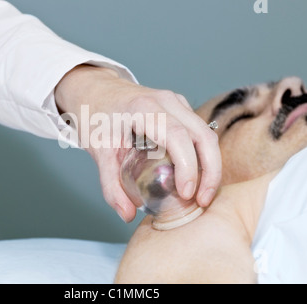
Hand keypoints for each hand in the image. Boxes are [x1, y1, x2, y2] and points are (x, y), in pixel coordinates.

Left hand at [55, 65, 221, 221]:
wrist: (97, 92)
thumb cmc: (96, 117)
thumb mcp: (98, 152)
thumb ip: (111, 185)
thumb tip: (127, 215)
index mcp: (144, 108)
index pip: (177, 136)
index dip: (188, 166)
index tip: (186, 194)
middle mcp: (166, 101)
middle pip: (203, 135)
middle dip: (210, 171)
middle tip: (203, 201)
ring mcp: (176, 103)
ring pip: (207, 134)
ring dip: (211, 165)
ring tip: (202, 195)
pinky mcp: (180, 109)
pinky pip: (200, 133)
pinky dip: (204, 157)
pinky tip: (196, 178)